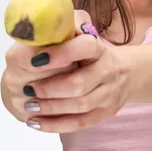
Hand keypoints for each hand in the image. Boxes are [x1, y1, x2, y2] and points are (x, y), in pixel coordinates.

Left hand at [0, 10, 132, 132]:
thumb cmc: (91, 51)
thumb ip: (64, 25)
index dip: (60, 53)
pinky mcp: (105, 113)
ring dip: (50, 107)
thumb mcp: (81, 31)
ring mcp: (109, 94)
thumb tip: (41, 25)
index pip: (85, 47)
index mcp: (99, 48)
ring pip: (79, 106)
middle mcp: (108, 71)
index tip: (36, 60)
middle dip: (49, 88)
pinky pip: (80, 123)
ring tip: (28, 106)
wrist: (124, 72)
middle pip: (79, 84)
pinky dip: (55, 125)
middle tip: (27, 88)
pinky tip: (36, 122)